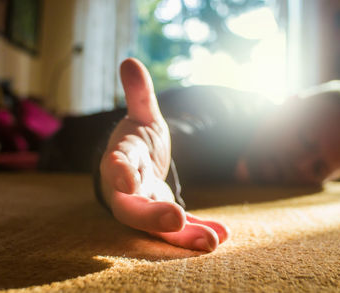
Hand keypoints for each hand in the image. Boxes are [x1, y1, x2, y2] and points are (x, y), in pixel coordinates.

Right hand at [100, 58, 228, 250]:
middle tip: (176, 218)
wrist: (136, 172)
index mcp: (121, 163)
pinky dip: (199, 233)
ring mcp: (148, 209)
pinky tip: (223, 235)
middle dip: (152, 216)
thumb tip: (130, 61)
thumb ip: (138, 95)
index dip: (118, 171)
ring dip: (184, 236)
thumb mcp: (141, 118)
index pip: (115, 168)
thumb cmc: (137, 144)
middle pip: (133, 210)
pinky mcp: (165, 220)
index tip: (122, 175)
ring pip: (159, 228)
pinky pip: (180, 231)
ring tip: (213, 241)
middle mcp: (129, 192)